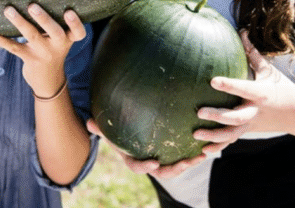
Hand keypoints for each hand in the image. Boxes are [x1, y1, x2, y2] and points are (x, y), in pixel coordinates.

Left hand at [0, 4, 85, 98]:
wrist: (48, 80)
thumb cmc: (53, 49)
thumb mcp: (60, 39)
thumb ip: (55, 22)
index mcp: (68, 39)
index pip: (78, 32)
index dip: (75, 23)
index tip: (69, 11)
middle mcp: (58, 46)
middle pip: (54, 31)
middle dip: (43, 19)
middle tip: (32, 6)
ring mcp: (43, 53)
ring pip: (32, 36)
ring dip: (19, 22)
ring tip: (8, 10)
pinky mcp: (29, 58)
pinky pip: (15, 48)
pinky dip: (3, 41)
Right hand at [85, 119, 207, 178]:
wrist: (131, 131)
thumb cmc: (119, 131)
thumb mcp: (109, 129)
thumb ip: (100, 127)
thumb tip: (88, 121)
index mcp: (134, 159)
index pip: (138, 167)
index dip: (145, 167)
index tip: (153, 162)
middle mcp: (150, 162)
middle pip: (163, 172)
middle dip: (174, 169)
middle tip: (183, 163)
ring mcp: (163, 160)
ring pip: (177, 167)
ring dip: (189, 163)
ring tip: (199, 156)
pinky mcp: (173, 154)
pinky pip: (185, 156)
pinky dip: (194, 153)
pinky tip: (205, 145)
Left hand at [194, 32, 294, 151]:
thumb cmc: (281, 88)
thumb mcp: (268, 71)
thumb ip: (252, 53)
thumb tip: (241, 31)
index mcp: (261, 94)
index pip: (244, 89)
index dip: (229, 85)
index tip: (213, 81)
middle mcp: (256, 111)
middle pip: (236, 117)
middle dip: (218, 116)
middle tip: (199, 111)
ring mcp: (252, 124)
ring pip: (232, 133)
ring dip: (213, 135)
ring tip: (195, 133)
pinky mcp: (248, 132)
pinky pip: (232, 141)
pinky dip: (218, 146)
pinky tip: (202, 150)